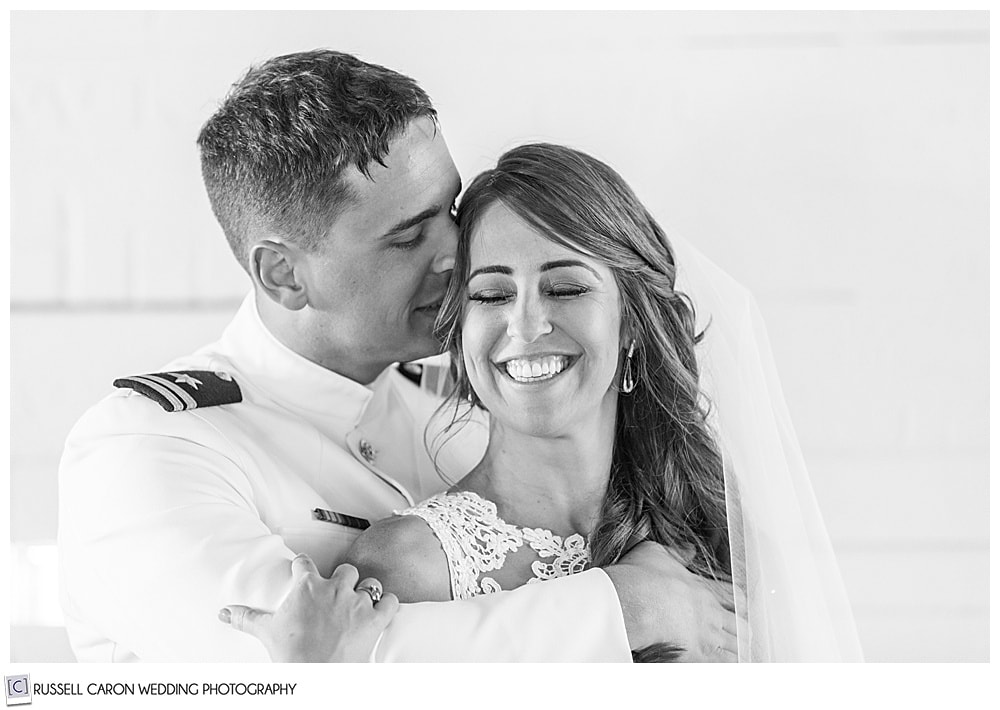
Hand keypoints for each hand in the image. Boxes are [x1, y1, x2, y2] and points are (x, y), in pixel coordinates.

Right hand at [218, 554, 399, 661]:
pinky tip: (381, 612)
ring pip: (370, 583)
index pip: (305, 562)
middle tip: (337, 594)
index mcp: (307, 586)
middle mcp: (334, 588)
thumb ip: (246, 617)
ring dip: (366, 592)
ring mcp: (357, 602)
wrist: (315, 674)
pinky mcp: (376, 618)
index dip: (304, 565)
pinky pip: (389, 601)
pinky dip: (388, 605)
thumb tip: (223, 612)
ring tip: (360, 605)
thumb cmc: (290, 654)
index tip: (304, 569)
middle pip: (346, 569)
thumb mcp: (266, 632)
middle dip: (343, 580)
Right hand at [604, 542, 738, 661]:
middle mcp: (710, 613)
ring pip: (737, 647)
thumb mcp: (657, 553)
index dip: (742, 603)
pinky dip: (729, 665)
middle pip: (741, 625)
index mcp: (702, 588)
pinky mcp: (698, 656)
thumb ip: (677, 553)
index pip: (735, 596)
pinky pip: (724, 665)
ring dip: (739, 650)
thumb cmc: (641, 577)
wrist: (633, 602)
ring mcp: (706, 636)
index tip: (742, 608)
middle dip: (743, 630)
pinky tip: (729, 666)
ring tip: (741, 655)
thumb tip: (689, 550)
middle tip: (743, 635)